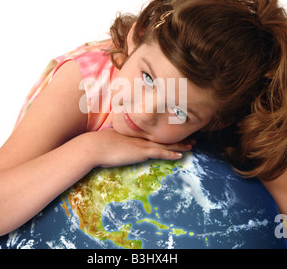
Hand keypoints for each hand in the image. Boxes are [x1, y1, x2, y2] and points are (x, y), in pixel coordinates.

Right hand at [79, 128, 193, 167]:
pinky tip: (180, 155)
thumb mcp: (110, 140)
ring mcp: (141, 143)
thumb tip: (116, 142)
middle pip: (163, 136)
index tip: (175, 131)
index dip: (166, 132)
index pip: (154, 132)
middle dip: (178, 137)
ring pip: (165, 144)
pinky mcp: (141, 152)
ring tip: (192, 145)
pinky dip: (170, 154)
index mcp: (134, 133)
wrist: (94, 146)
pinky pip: (160, 153)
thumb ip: (117, 140)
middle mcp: (140, 136)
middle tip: (192, 137)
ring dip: (180, 145)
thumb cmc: (98, 145)